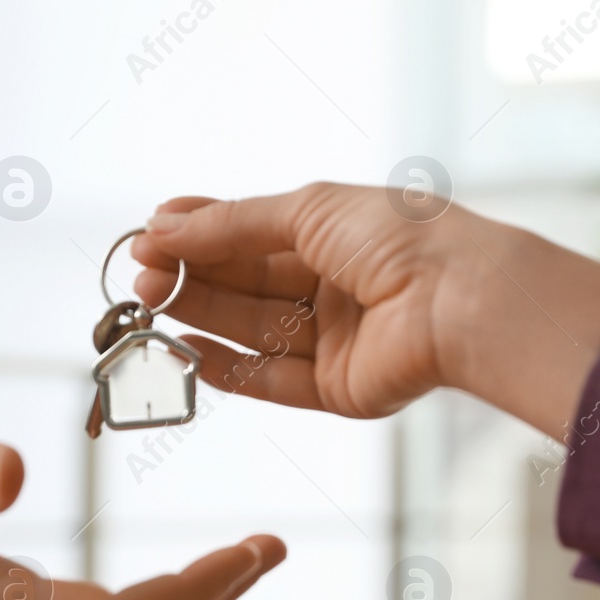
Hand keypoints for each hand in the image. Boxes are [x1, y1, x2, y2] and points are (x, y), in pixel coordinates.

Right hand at [130, 184, 599, 434]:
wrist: (459, 301)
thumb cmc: (399, 238)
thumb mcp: (306, 209)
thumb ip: (231, 223)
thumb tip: (163, 225)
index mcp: (339, 234)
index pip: (254, 233)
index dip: (201, 232)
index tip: (150, 232)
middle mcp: (337, 287)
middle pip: (248, 283)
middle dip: (192, 274)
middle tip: (140, 271)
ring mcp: (337, 341)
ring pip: (253, 329)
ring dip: (199, 313)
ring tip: (149, 298)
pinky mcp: (338, 390)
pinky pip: (272, 381)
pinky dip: (227, 366)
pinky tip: (186, 346)